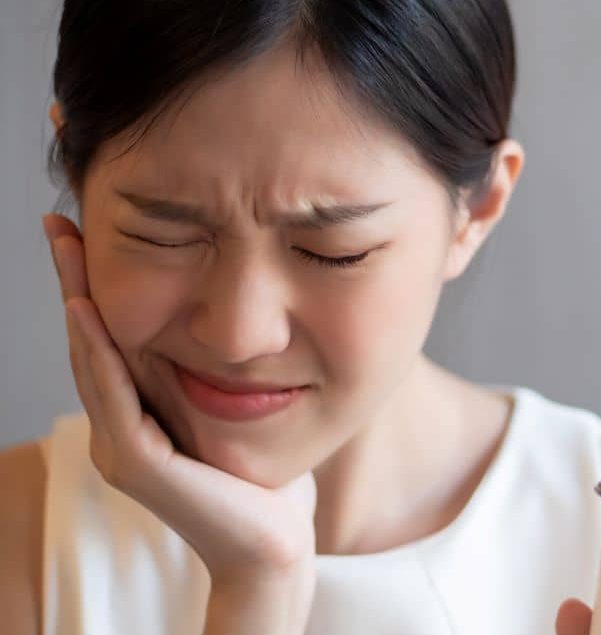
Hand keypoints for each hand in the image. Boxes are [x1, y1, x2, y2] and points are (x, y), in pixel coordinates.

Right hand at [42, 213, 317, 586]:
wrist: (273, 541)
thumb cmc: (261, 478)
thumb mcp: (231, 408)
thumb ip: (209, 374)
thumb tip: (220, 315)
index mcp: (137, 416)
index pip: (109, 339)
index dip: (93, 285)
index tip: (84, 231)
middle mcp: (118, 430)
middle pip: (91, 342)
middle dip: (76, 281)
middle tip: (62, 223)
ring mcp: (122, 448)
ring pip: (93, 362)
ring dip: (78, 301)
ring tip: (69, 248)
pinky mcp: (141, 463)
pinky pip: (115, 397)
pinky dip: (100, 351)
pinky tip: (89, 309)